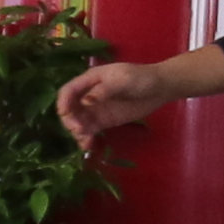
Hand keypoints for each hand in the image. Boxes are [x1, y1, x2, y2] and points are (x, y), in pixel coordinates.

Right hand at [56, 61, 182, 143]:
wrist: (161, 87)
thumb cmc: (142, 77)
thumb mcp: (123, 79)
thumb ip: (103, 90)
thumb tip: (85, 102)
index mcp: (90, 80)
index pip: (68, 91)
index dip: (63, 102)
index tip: (65, 115)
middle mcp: (88, 95)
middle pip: (70, 109)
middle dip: (70, 120)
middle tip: (79, 129)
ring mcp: (96, 109)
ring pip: (78, 121)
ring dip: (77, 131)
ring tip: (85, 140)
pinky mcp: (105, 120)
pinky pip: (90, 130)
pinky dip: (86, 138)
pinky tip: (88, 145)